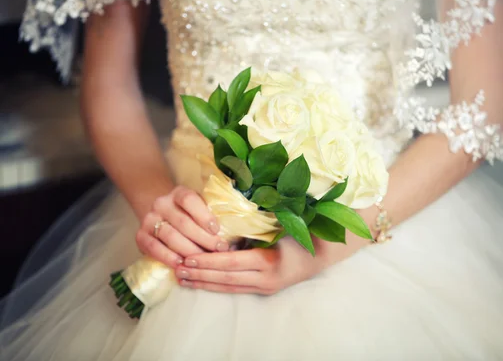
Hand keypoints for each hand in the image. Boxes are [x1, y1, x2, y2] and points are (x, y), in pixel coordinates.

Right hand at [135, 186, 229, 268]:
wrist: (160, 212)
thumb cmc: (189, 213)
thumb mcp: (200, 205)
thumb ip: (215, 212)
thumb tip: (239, 229)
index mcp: (179, 193)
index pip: (189, 200)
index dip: (204, 215)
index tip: (218, 230)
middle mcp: (162, 204)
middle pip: (183, 222)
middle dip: (203, 238)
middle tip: (219, 250)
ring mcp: (149, 219)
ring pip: (169, 236)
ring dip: (189, 250)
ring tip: (204, 261)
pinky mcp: (140, 236)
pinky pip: (153, 248)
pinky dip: (167, 257)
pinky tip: (181, 264)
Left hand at [175, 237, 324, 294]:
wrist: (325, 253)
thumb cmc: (303, 232)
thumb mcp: (281, 224)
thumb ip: (256, 224)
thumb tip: (227, 215)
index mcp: (269, 260)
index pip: (231, 262)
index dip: (208, 261)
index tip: (187, 257)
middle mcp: (266, 278)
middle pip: (226, 278)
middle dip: (200, 274)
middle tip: (177, 269)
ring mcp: (266, 286)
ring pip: (229, 287)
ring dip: (204, 283)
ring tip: (182, 279)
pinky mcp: (265, 289)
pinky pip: (236, 288)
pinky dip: (217, 285)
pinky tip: (202, 282)